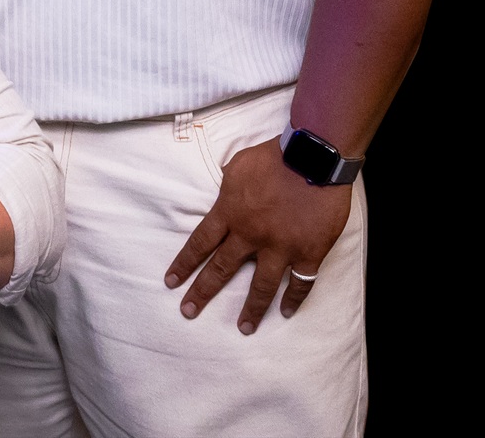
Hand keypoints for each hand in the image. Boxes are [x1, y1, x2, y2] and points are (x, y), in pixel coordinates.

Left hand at [165, 138, 350, 332]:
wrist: (313, 157)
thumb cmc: (273, 156)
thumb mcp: (237, 166)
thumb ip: (227, 188)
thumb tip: (223, 198)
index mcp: (229, 212)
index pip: (200, 243)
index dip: (184, 264)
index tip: (171, 282)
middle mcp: (250, 234)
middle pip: (221, 269)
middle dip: (202, 292)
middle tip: (188, 312)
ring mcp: (280, 246)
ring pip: (261, 285)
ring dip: (251, 309)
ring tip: (243, 328)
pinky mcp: (309, 252)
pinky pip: (301, 283)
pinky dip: (294, 299)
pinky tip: (286, 312)